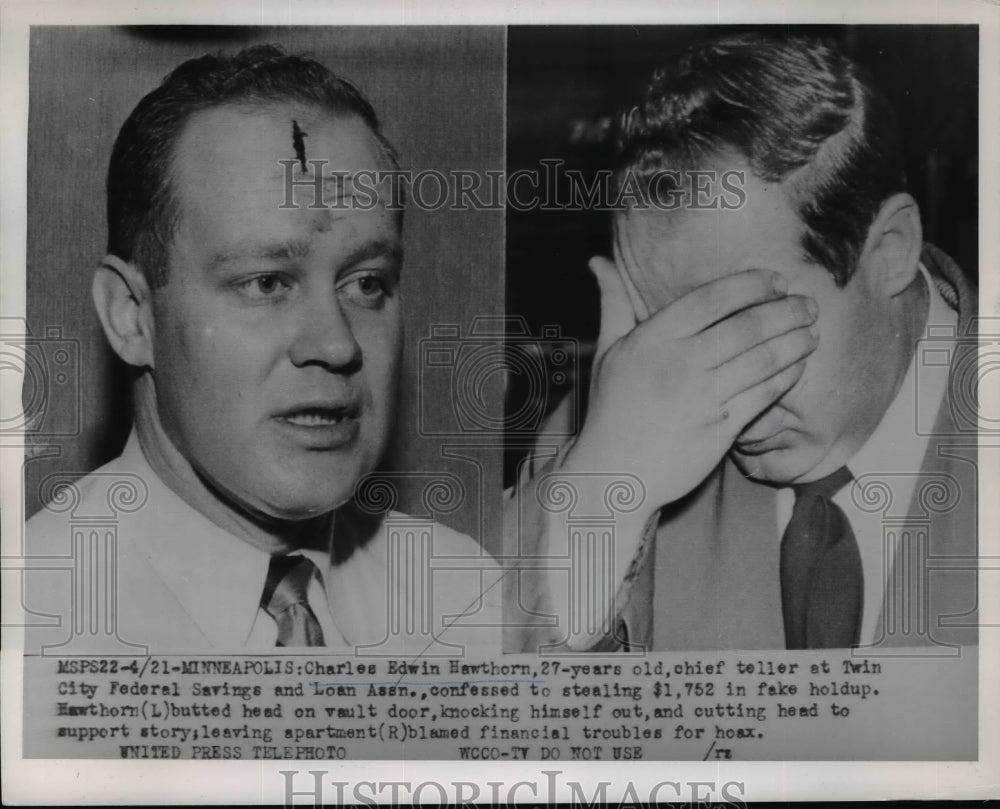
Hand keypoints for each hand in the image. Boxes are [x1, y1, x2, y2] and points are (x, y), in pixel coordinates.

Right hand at [561, 256, 818, 521]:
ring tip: (813, 331)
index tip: (776, 280)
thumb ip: (612, 302)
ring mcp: (703, 397)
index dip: (750, 284)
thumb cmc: (611, 408)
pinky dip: (787, 376)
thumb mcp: (606, 351)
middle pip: (747, 326)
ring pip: (763, 359)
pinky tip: (799, 366)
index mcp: (653, 339)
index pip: (712, 299)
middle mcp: (680, 364)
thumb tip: (599, 261)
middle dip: (786, 311)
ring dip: (795, 342)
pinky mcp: (721, 428)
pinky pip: (764, 394)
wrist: (615, 472)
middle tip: (808, 304)